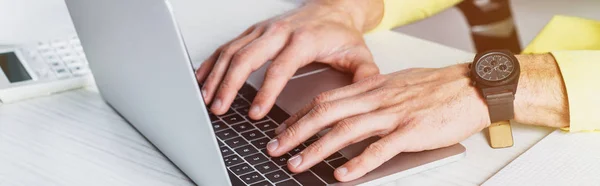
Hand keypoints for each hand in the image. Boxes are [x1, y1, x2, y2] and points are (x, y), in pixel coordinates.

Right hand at [196, 1, 382, 118]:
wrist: (333, 8)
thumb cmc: (341, 34)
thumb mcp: (359, 56)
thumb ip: (363, 78)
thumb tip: (363, 102)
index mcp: (303, 40)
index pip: (279, 68)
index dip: (265, 92)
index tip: (256, 113)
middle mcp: (278, 31)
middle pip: (246, 58)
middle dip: (229, 85)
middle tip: (220, 109)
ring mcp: (263, 29)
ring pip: (232, 51)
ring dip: (216, 75)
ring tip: (207, 99)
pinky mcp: (254, 31)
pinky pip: (228, 45)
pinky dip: (212, 62)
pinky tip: (202, 78)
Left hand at [267, 64, 490, 181]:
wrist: (472, 86)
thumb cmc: (437, 87)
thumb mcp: (397, 83)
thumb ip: (372, 95)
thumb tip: (350, 107)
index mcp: (371, 86)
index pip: (326, 99)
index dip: (300, 114)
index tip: (283, 128)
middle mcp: (377, 98)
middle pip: (326, 113)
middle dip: (296, 131)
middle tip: (276, 148)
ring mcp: (393, 115)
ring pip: (346, 130)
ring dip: (317, 148)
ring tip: (298, 163)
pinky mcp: (411, 132)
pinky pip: (379, 149)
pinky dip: (358, 163)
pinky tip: (342, 174)